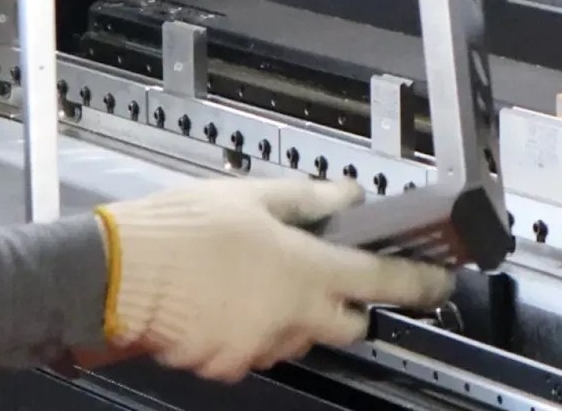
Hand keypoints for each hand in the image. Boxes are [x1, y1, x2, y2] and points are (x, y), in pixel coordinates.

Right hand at [95, 178, 453, 382]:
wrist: (122, 271)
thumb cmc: (189, 225)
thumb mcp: (255, 195)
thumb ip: (311, 199)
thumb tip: (348, 196)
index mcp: (308, 269)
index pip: (382, 280)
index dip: (419, 282)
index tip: (439, 282)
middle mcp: (294, 316)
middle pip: (350, 324)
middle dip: (350, 304)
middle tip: (327, 274)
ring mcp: (262, 346)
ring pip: (301, 335)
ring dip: (295, 312)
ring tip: (257, 276)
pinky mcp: (229, 365)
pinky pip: (258, 348)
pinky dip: (254, 328)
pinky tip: (226, 298)